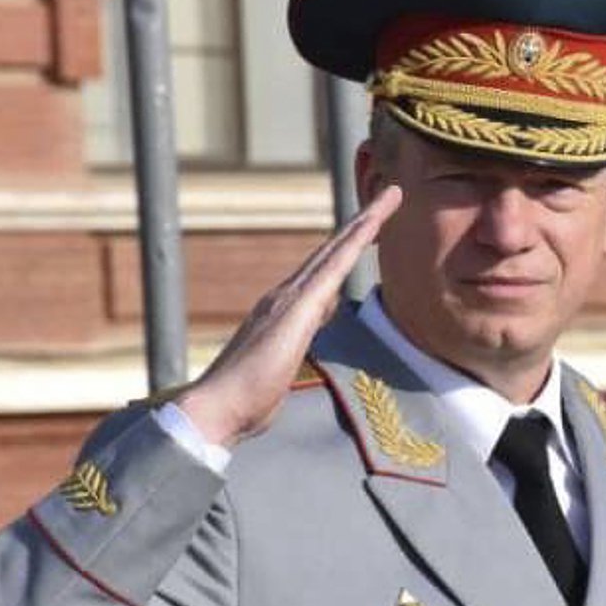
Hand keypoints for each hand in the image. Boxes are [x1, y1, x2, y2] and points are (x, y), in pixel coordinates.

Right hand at [175, 185, 401, 445]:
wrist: (214, 408)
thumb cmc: (243, 403)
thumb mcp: (276, 374)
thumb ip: (287, 355)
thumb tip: (294, 349)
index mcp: (283, 312)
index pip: (323, 274)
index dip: (347, 251)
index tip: (369, 234)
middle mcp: (285, 296)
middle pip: (332, 251)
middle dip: (362, 224)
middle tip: (390, 197)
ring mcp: (290, 298)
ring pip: (337, 249)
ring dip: (366, 222)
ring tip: (391, 198)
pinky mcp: (297, 308)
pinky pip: (335, 266)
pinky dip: (355, 241)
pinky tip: (374, 223)